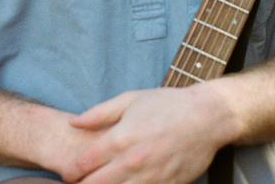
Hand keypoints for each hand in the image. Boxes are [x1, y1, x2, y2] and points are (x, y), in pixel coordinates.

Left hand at [60, 85, 230, 183]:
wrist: (206, 118)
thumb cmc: (166, 105)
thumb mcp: (130, 99)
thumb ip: (99, 113)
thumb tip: (73, 123)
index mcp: (121, 138)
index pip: (84, 163)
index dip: (71, 171)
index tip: (68, 173)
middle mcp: (132, 161)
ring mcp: (150, 178)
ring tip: (101, 183)